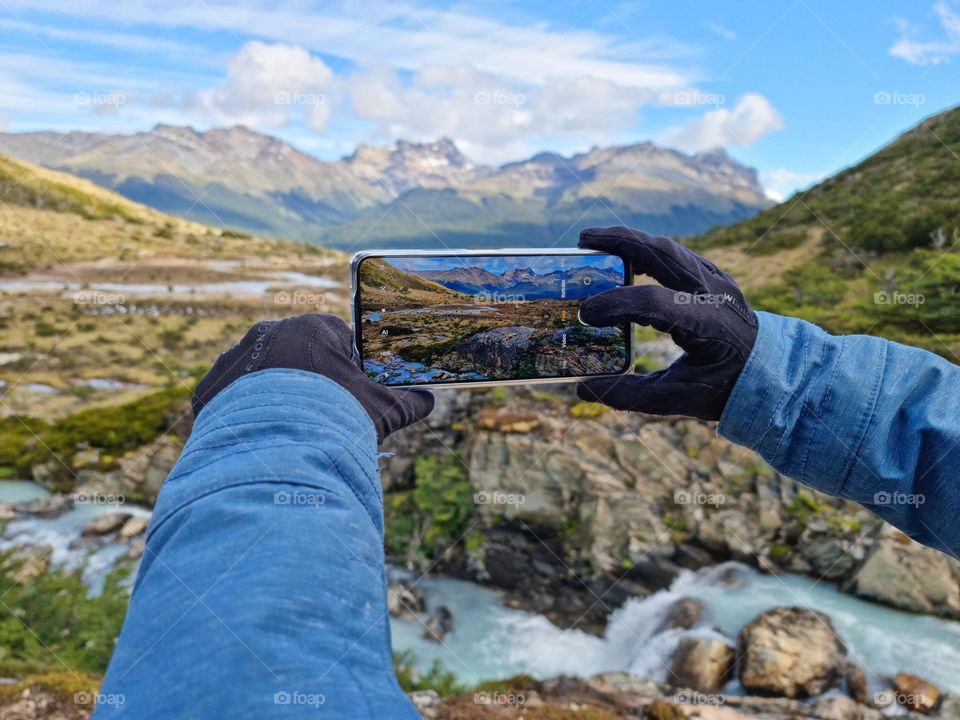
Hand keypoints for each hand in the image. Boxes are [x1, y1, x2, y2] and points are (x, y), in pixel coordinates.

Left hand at [192, 314, 433, 441]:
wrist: (281, 453)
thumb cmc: (339, 420)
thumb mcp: (384, 410)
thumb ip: (409, 401)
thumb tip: (429, 401)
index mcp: (313, 327)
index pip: (335, 337)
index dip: (346, 365)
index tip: (349, 392)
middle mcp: (269, 333)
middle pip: (294, 354)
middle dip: (306, 379)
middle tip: (319, 413)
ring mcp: (235, 359)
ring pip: (259, 374)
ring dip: (272, 395)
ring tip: (286, 429)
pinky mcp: (210, 388)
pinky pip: (228, 398)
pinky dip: (241, 415)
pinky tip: (258, 436)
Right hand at [576, 226, 757, 420]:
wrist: (774, 373)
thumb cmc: (725, 387)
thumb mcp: (678, 398)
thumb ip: (631, 394)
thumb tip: (582, 389)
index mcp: (707, 324)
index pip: (655, 303)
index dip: (617, 304)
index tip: (585, 313)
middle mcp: (714, 294)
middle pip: (663, 254)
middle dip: (620, 243)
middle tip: (582, 241)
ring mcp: (718, 280)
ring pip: (670, 248)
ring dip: (631, 240)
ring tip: (595, 240)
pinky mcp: (715, 276)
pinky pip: (676, 255)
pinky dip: (646, 250)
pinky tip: (623, 254)